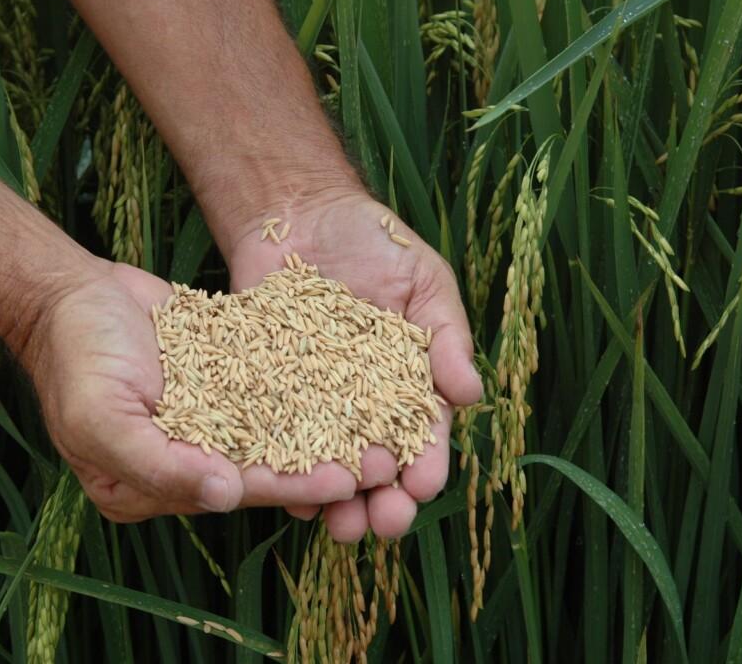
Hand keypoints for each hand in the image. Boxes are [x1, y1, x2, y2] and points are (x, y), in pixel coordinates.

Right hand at [20, 259, 363, 521]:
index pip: (235, 490)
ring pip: (279, 429)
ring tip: (382, 425)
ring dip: (329, 428)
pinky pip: (272, 388)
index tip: (346, 479)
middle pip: (266, 465)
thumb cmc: (74, 358)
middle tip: (384, 459)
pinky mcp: (224, 380)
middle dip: (325, 463)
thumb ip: (160, 465)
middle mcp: (189, 460)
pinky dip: (310, 388)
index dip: (291, 485)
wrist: (69, 294)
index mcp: (156, 487)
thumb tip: (223, 496)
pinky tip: (354, 380)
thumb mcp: (100, 418)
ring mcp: (208, 419)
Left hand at [226, 192, 482, 540]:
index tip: (425, 485)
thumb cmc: (374, 241)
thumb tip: (472, 394)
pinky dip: (283, 471)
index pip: (424, 435)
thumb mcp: (424, 281)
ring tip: (340, 528)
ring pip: (328, 466)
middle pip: (378, 466)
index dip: (427, 464)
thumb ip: (446, 335)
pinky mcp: (268, 391)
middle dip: (385, 501)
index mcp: (408, 384)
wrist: (299, 212)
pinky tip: (289, 496)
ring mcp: (314, 402)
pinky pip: (276, 439)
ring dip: (336, 502)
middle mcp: (363, 404)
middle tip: (385, 525)